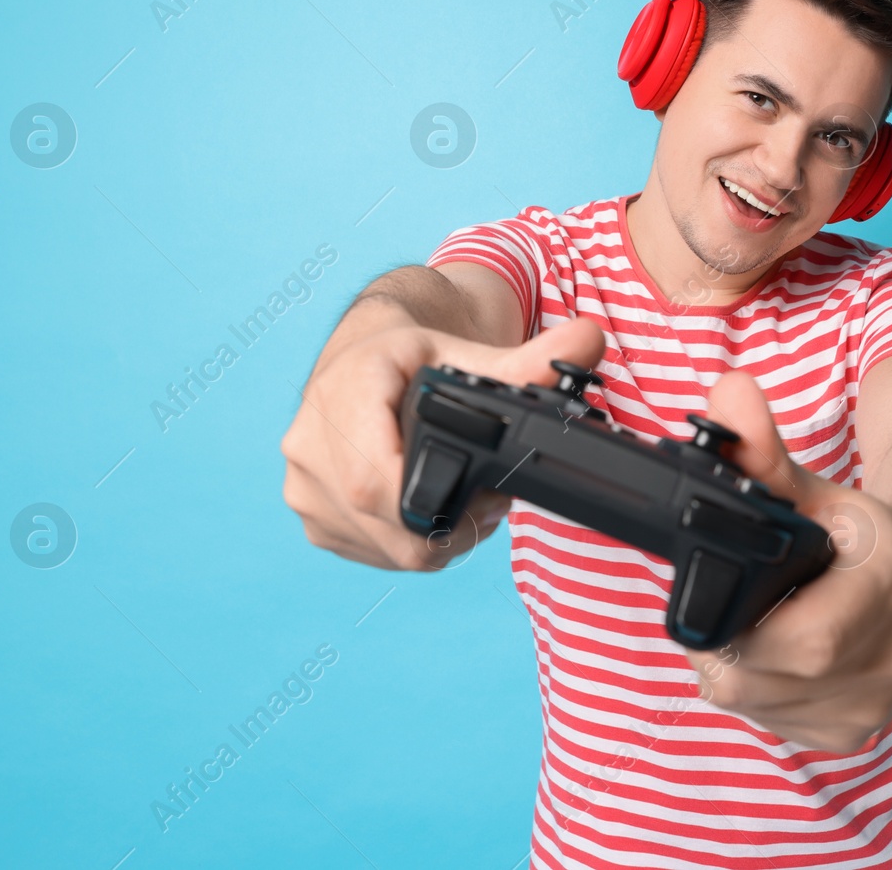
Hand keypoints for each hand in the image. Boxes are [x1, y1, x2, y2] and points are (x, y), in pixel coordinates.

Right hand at [280, 313, 604, 570]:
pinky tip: (423, 507)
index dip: (436, 511)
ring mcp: (302, 483)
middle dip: (448, 529)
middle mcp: (309, 441)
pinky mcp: (309, 514)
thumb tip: (589, 340)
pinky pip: (366, 550)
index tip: (486, 502)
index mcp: (344, 393)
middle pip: (382, 525)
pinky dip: (404, 542)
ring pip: (379, 546)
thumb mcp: (468, 354)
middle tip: (488, 504)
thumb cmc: (415, 356)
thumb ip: (528, 362)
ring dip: (429, 539)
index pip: (374, 483)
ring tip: (456, 498)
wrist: (365, 356)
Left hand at [681, 370, 891, 753]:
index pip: (799, 640)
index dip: (738, 628)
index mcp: (886, 586)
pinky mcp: (858, 732)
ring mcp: (877, 702)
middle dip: (723, 649)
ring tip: (749, 628)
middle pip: (761, 681)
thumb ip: (762, 448)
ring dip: (740, 674)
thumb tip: (727, 390)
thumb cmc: (870, 531)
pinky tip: (774, 659)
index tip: (716, 598)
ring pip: (763, 709)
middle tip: (719, 611)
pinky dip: (764, 696)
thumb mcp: (815, 488)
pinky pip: (782, 726)